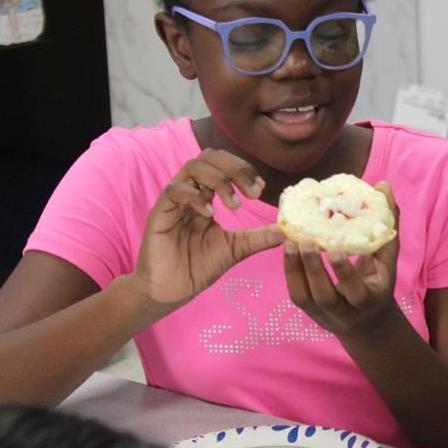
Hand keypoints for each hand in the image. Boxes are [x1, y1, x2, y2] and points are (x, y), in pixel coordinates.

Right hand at [131, 150, 284, 307]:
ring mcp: (174, 201)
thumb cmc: (199, 266)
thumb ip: (260, 236)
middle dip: (236, 168)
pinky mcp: (160, 213)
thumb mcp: (237, 248)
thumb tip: (288, 229)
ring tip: (234, 205)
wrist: (171, 291)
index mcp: (207, 195)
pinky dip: (196, 197)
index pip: (225, 165)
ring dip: (219, 180)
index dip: (245, 171)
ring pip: (193, 167)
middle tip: (253, 192)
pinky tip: (210, 215)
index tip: (261, 189)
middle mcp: (191, 192)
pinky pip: (175, 190)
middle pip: (209, 156)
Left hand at [283, 181, 400, 336]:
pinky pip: (296, 294)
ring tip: (290, 241)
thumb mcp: (388, 257)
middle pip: (325, 297)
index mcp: (370, 299)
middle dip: (313, 269)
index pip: (356, 292)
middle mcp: (346, 313)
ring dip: (295, 269)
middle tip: (305, 240)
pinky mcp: (309, 312)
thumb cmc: (379, 279)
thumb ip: (388, 223)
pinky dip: (290, 272)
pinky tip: (287, 249)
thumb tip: (383, 185)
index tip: (336, 248)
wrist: (367, 320)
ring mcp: (324, 315)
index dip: (343, 272)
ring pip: (305, 297)